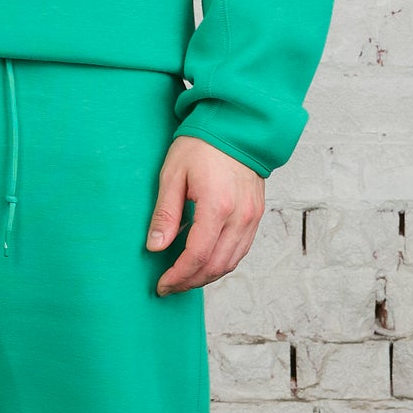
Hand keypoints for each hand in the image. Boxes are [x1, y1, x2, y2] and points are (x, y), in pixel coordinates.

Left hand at [147, 135, 265, 294]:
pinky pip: (241, 250)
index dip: (178, 276)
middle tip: (170, 286)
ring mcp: (252, 217)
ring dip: (206, 276)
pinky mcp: (256, 215)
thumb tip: (155, 247)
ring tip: (184, 278)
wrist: (236, 125)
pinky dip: (222, 263)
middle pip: (215, 265)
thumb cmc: (201, 145)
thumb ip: (165, 214)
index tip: (162, 285)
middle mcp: (239, 216)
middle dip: (190, 282)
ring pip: (230, 262)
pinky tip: (204, 263)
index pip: (196, 255)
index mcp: (217, 205)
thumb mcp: (172, 175)